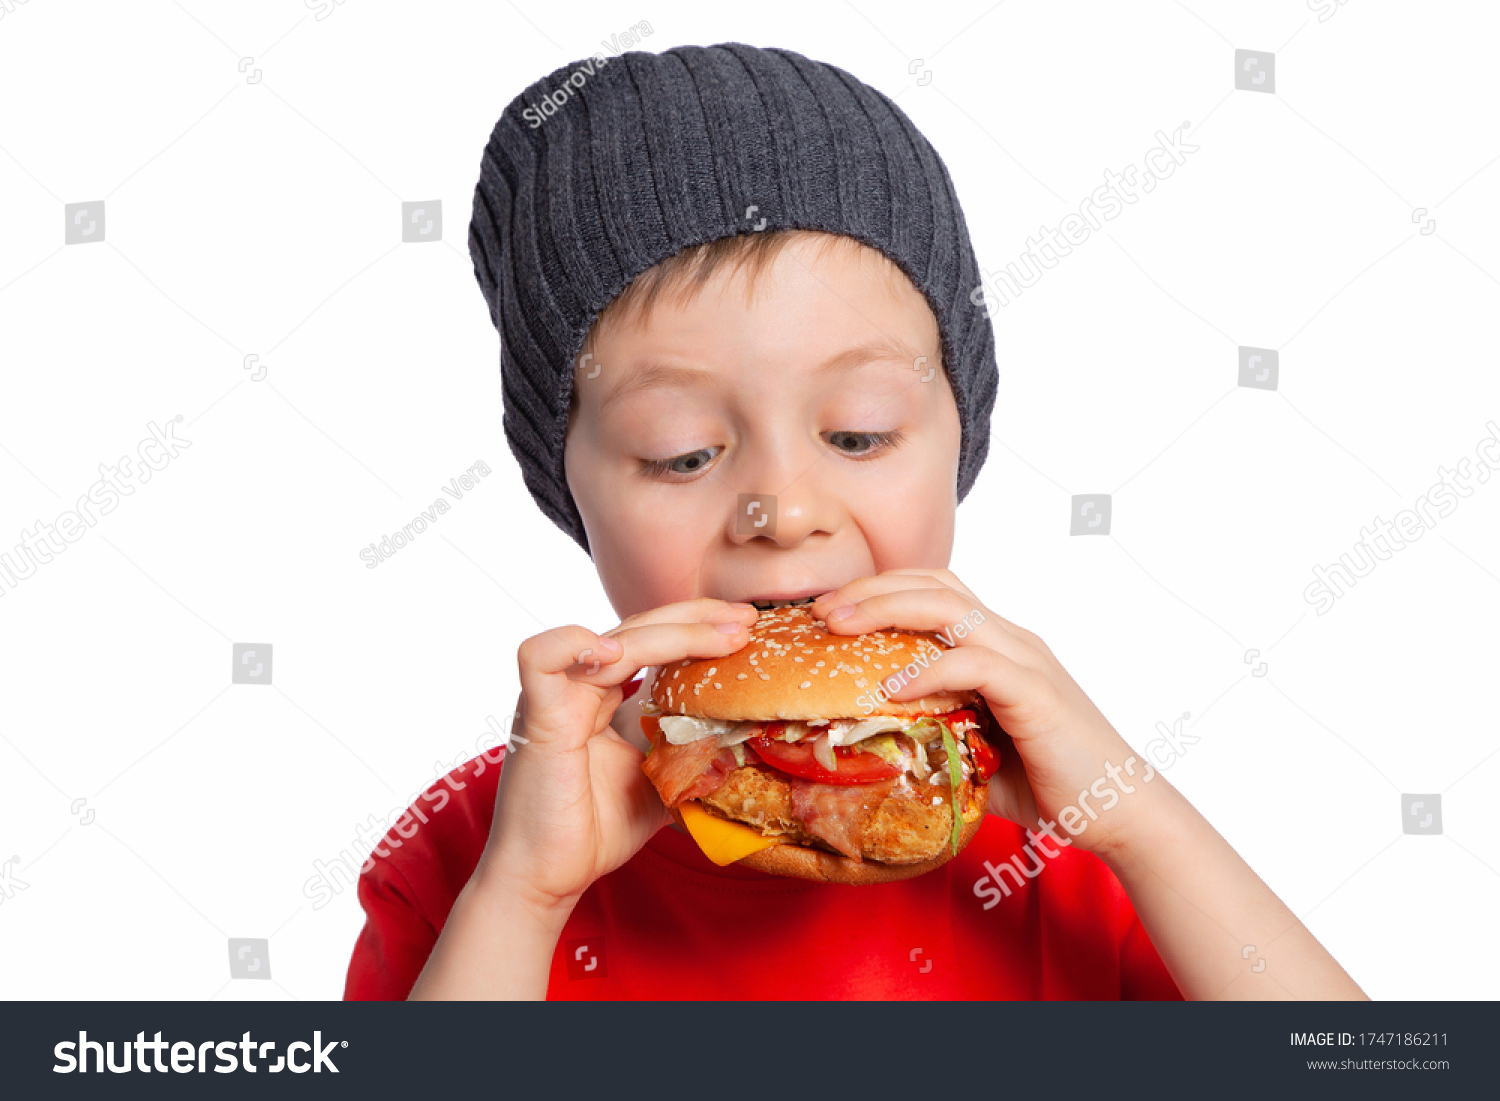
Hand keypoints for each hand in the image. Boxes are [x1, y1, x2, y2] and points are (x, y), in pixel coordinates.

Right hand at [475, 598, 759, 914]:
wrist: (548, 877)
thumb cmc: (596, 830)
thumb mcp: (662, 779)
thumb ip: (690, 748)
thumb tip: (746, 733)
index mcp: (604, 696)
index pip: (653, 641)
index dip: (699, 627)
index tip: (747, 629)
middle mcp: (580, 687)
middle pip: (640, 628)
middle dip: (698, 617)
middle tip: (747, 620)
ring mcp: (557, 698)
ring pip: (614, 640)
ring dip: (673, 633)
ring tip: (723, 636)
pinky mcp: (537, 718)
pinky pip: (541, 659)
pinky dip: (575, 645)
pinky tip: (616, 653)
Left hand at [809, 570, 1140, 854]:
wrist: (1118, 810)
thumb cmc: (1048, 782)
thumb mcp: (976, 749)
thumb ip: (934, 732)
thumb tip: (874, 743)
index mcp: (996, 646)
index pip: (934, 592)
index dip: (880, 591)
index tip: (830, 612)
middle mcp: (1010, 640)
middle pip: (934, 585)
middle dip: (872, 589)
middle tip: (821, 609)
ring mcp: (1024, 661)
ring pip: (949, 610)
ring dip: (887, 610)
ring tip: (841, 627)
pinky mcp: (1034, 691)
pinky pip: (974, 665)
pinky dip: (929, 670)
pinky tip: (892, 686)